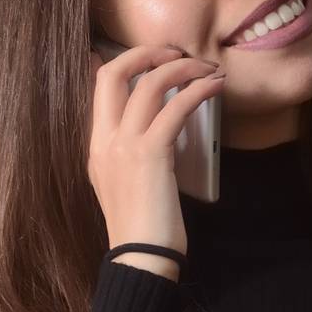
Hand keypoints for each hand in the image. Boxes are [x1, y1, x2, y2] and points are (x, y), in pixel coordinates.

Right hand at [86, 43, 225, 260]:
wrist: (141, 259)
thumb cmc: (142, 230)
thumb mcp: (124, 185)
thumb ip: (129, 155)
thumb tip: (149, 130)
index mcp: (96, 147)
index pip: (99, 87)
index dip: (123, 62)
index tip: (151, 56)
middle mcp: (104, 140)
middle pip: (114, 74)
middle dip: (146, 53)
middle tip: (176, 52)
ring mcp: (124, 146)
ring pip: (148, 84)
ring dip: (181, 68)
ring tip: (206, 68)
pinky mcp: (150, 154)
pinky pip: (174, 108)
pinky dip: (198, 91)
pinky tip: (215, 88)